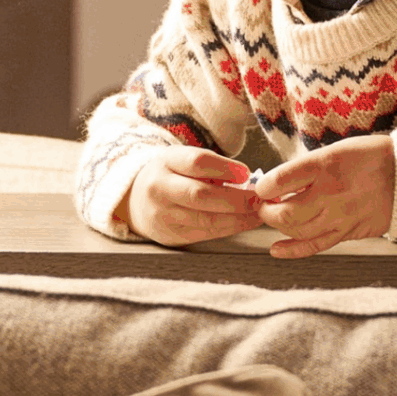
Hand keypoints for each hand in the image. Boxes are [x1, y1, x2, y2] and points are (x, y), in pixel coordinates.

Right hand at [121, 146, 264, 246]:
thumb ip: (211, 166)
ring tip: (260, 213)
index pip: (196, 162)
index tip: (247, 173)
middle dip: (236, 199)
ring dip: (238, 218)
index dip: (224, 168)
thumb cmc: (172, 175)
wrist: (136, 199)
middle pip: (201, 195)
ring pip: (205, 219)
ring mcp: (163, 215)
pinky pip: (204, 233)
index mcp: (167, 162)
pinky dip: (229, 229)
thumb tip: (249, 179)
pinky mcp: (171, 236)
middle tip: (260, 199)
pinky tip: (245, 223)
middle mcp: (160, 189)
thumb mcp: (183, 159)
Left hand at [250, 135, 395, 259]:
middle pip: (284, 212)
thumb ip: (309, 167)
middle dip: (266, 211)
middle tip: (265, 205)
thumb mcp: (337, 149)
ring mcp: (340, 216)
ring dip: (278, 226)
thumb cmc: (372, 157)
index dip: (263, 187)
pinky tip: (277, 250)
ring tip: (276, 218)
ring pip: (296, 230)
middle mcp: (330, 193)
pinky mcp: (349, 232)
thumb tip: (280, 183)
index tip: (263, 188)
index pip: (279, 181)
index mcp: (325, 165)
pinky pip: (315, 245)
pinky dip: (292, 250)